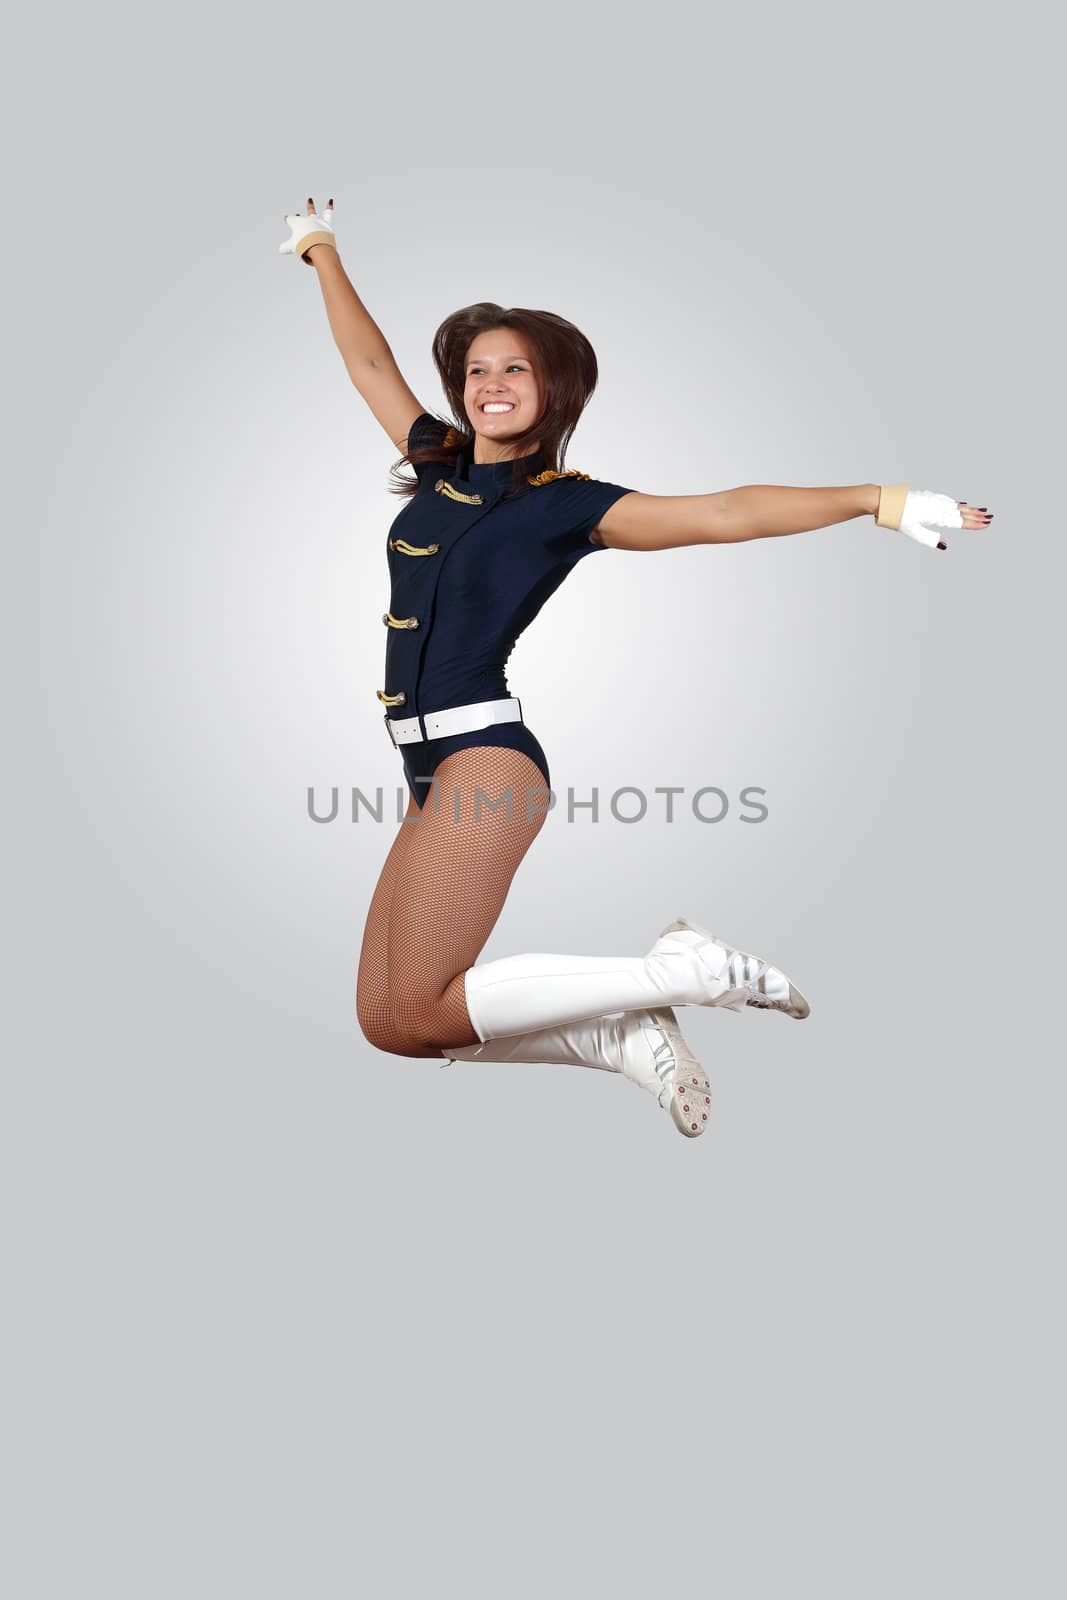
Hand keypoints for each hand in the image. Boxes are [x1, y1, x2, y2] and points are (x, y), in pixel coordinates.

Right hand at [279, 195, 335, 264]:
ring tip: (310, 200)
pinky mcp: (325, 223)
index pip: (290, 219)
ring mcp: (315, 221)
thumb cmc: (303, 245)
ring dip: (310, 206)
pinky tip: (330, 201)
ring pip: (312, 212)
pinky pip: (328, 213)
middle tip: (297, 214)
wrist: (317, 245)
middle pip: (300, 217)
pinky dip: (329, 206)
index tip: (285, 218)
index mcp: (296, 223)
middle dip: (298, 216)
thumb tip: (281, 250)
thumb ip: (286, 247)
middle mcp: (305, 220)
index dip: (287, 219)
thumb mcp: (292, 247)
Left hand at [878, 485, 993, 550]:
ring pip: (955, 505)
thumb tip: (945, 545)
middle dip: (976, 515)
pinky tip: (961, 504)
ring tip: (981, 511)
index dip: (973, 523)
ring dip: (969, 509)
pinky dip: (957, 503)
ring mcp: (934, 499)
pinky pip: (948, 500)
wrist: (886, 501)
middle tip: (990, 518)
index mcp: (935, 515)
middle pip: (960, 512)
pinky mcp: (929, 496)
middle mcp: (937, 505)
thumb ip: (930, 539)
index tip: (986, 524)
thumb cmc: (898, 517)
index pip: (958, 521)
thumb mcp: (913, 532)